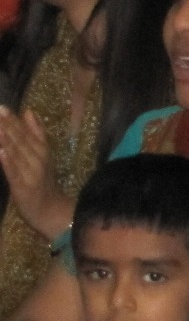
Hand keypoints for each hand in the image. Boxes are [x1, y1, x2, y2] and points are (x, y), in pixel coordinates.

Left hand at [0, 106, 64, 240]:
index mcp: (44, 152)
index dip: (17, 121)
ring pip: (18, 154)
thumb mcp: (43, 156)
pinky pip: (14, 172)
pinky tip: (1, 151)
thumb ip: (36, 134)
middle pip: (23, 141)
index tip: (4, 108)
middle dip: (9, 126)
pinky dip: (8, 161)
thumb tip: (29, 112)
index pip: (31, 132)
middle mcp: (39, 161)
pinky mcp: (23, 187)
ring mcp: (31, 174)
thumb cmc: (44, 182)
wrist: (51, 211)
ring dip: (7, 140)